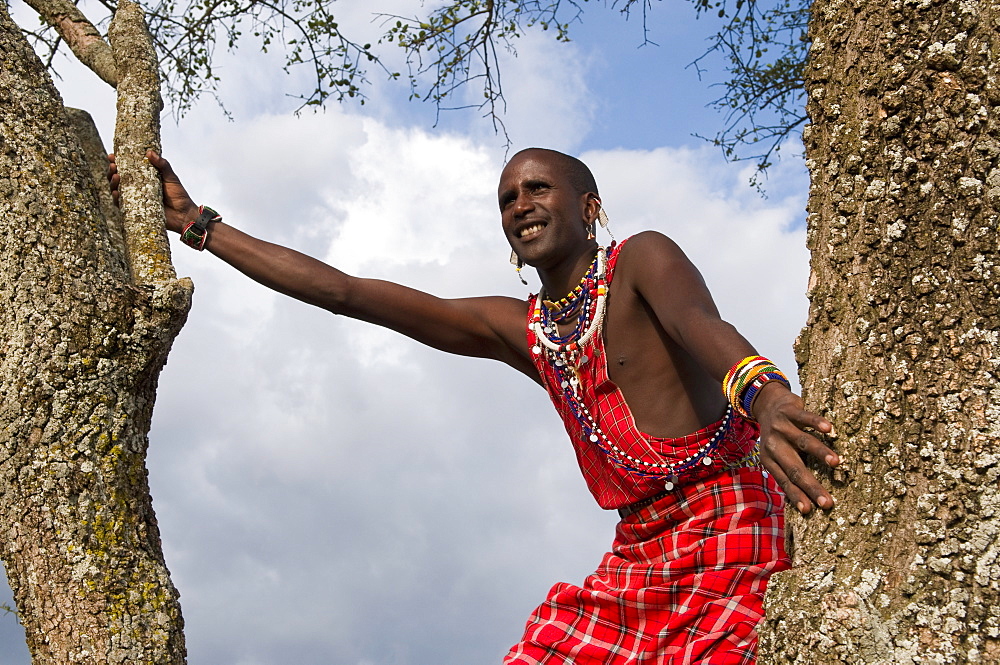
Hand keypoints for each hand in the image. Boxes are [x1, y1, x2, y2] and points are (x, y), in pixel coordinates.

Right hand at [108, 150, 197, 232]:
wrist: (184, 215)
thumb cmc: (179, 196)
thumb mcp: (171, 177)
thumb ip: (162, 165)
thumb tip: (149, 152)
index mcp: (143, 177)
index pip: (127, 168)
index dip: (117, 161)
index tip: (112, 156)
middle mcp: (136, 187)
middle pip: (118, 178)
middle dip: (112, 171)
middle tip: (113, 165)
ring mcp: (135, 199)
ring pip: (117, 190)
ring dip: (112, 182)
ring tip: (116, 176)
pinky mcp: (135, 210)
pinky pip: (121, 205)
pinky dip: (116, 198)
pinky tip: (116, 192)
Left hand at [752, 381, 838, 513]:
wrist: (766, 403)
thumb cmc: (778, 436)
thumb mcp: (776, 454)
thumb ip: (787, 471)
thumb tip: (802, 502)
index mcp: (769, 459)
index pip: (785, 481)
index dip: (796, 495)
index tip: (809, 510)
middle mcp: (773, 445)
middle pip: (794, 468)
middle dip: (811, 486)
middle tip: (827, 501)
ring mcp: (780, 427)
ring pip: (802, 441)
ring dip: (819, 452)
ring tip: (835, 462)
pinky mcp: (788, 411)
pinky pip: (804, 417)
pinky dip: (816, 422)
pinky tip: (829, 429)